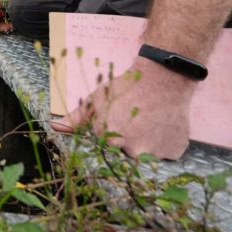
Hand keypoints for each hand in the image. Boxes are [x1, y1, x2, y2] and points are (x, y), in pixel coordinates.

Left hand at [54, 57, 195, 159]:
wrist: (164, 76)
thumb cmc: (126, 87)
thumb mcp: (98, 99)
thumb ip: (77, 118)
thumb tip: (55, 127)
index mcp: (110, 139)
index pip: (105, 148)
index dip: (110, 133)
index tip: (117, 121)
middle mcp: (133, 150)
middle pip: (127, 154)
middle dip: (129, 140)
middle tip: (136, 120)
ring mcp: (156, 152)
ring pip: (148, 154)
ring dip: (148, 142)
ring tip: (150, 120)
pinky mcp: (175, 150)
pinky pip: (167, 152)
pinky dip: (165, 141)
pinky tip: (163, 124)